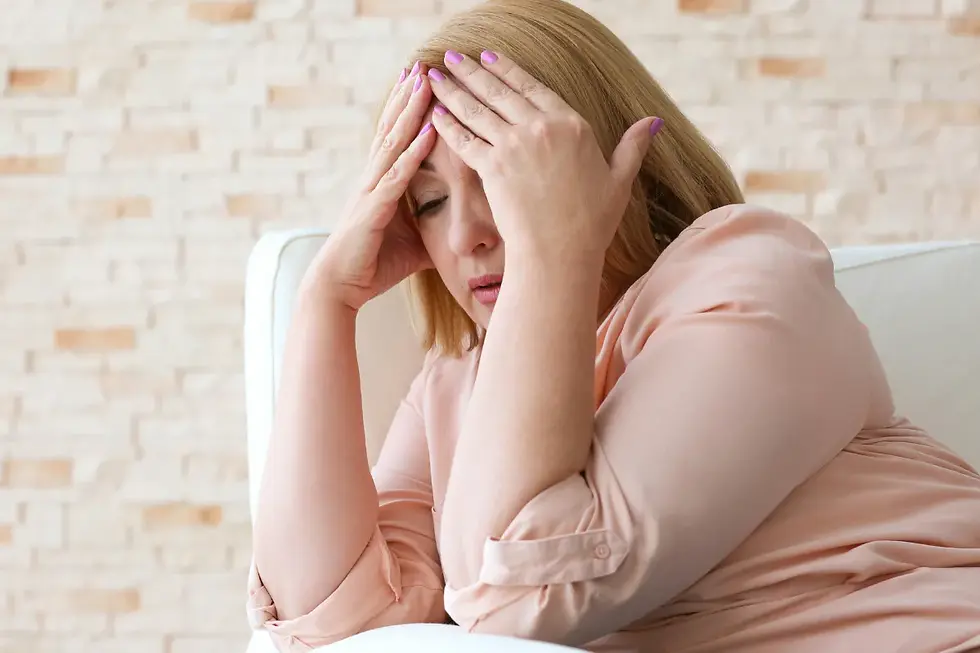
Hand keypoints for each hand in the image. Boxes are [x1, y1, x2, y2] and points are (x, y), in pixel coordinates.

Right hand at [308, 64, 436, 310]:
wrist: (340, 286)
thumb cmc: (373, 265)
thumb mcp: (413, 245)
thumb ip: (432, 231)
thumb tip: (460, 236)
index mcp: (381, 184)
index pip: (395, 139)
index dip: (407, 111)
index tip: (422, 84)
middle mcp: (374, 179)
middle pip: (392, 129)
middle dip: (408, 98)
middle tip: (424, 67)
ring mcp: (371, 191)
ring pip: (393, 142)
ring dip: (411, 112)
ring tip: (424, 83)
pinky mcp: (373, 209)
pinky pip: (397, 175)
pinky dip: (414, 152)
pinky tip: (430, 132)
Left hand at [426, 50, 662, 267]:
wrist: (562, 253)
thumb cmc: (592, 223)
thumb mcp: (620, 180)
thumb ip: (632, 147)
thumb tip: (653, 123)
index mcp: (572, 124)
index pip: (532, 87)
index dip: (507, 70)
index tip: (489, 57)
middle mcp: (541, 127)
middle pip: (498, 91)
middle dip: (471, 71)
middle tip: (451, 57)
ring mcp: (514, 146)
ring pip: (476, 109)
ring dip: (452, 89)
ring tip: (433, 75)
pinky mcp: (492, 168)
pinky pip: (464, 139)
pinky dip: (446, 124)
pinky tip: (434, 112)